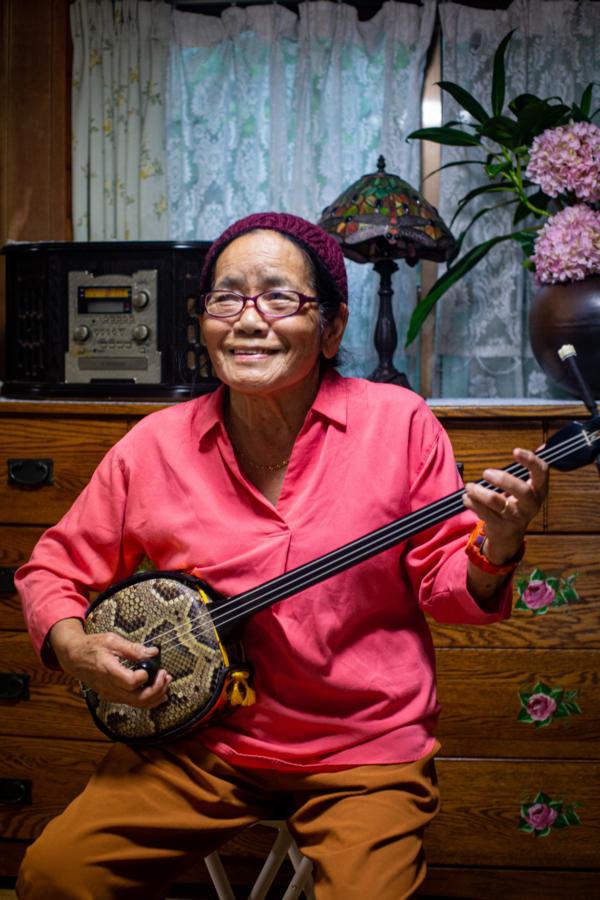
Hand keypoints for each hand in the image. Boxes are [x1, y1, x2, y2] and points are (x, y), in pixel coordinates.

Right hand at [49, 618, 171, 707]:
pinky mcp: (113, 696)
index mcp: (109, 671)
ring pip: (138, 703)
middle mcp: (110, 687)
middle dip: (158, 689)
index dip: (145, 677)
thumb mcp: (112, 640)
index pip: (131, 682)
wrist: (74, 658)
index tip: (153, 666)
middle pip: (139, 698)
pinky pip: (133, 702)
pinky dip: (148, 699)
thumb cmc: (92, 647)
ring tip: (166, 681)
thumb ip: (133, 648)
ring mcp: (111, 694)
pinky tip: (158, 691)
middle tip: (166, 675)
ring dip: (156, 695)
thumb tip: (153, 652)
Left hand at [463, 448, 548, 564]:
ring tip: (469, 487)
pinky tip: (467, 498)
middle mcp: (531, 505)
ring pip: (498, 503)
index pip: (542, 472)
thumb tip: (544, 445)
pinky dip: (472, 503)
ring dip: (480, 492)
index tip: (515, 451)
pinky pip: (484, 513)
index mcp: (539, 490)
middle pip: (522, 491)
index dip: (531, 460)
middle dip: (503, 479)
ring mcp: (516, 517)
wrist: (508, 535)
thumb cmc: (515, 504)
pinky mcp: (501, 526)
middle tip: (485, 473)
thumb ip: (528, 469)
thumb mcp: (525, 488)